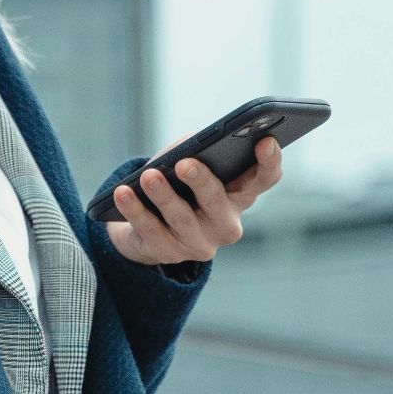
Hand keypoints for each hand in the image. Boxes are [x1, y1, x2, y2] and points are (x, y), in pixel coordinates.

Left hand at [104, 131, 282, 266]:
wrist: (146, 229)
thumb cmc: (176, 186)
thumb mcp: (188, 164)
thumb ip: (195, 151)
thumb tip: (190, 146)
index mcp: (239, 196)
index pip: (264, 179)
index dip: (270, 161)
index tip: (265, 140)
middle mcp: (226, 224)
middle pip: (217, 201)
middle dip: (201, 182)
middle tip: (185, 164)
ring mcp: (199, 243)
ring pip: (182, 218)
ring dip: (163, 195)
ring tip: (148, 177)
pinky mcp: (168, 253)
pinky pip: (150, 230)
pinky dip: (135, 209)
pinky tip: (123, 192)